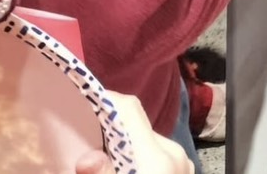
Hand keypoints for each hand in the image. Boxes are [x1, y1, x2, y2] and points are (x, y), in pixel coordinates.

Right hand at [77, 93, 192, 173]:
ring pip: (147, 141)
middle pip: (137, 125)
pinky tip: (124, 167)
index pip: (130, 109)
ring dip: (126, 144)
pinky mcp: (183, 172)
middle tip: (86, 137)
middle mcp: (174, 152)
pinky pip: (158, 155)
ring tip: (102, 155)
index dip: (107, 100)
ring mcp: (183, 163)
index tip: (83, 103)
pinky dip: (140, 157)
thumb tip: (85, 158)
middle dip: (112, 127)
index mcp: (158, 156)